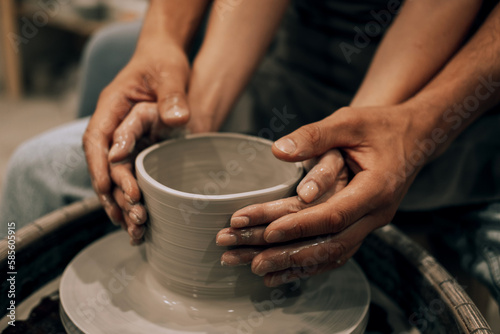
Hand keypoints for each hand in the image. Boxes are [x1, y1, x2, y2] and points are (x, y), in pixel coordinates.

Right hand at [83, 35, 190, 244]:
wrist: (166, 61)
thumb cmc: (164, 63)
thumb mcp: (170, 73)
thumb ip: (172, 95)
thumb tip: (177, 121)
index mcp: (112, 105)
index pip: (97, 138)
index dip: (99, 165)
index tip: (106, 188)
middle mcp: (112, 124)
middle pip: (103, 163)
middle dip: (112, 192)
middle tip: (128, 218)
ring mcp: (122, 137)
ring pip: (114, 174)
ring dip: (121, 201)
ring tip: (133, 230)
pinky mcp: (136, 146)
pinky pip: (129, 173)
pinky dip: (133, 194)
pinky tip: (141, 216)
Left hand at [217, 104, 424, 285]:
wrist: (415, 138)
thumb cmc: (381, 126)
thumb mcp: (350, 121)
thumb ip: (315, 135)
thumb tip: (278, 150)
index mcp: (376, 188)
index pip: (334, 216)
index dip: (300, 226)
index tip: (268, 232)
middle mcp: (376, 214)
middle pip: (329, 244)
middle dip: (287, 253)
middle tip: (249, 259)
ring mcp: (371, 224)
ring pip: (331, 255)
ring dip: (294, 265)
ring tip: (256, 270)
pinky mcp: (362, 227)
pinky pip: (336, 253)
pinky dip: (309, 265)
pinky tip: (282, 273)